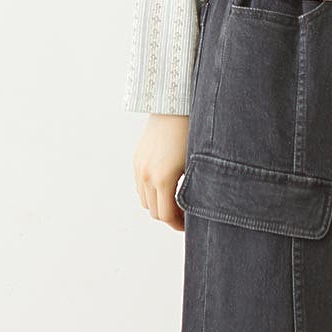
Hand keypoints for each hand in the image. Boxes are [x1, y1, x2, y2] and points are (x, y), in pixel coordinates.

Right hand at [134, 113, 191, 231]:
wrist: (175, 106)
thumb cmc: (192, 133)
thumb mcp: (195, 165)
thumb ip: (191, 190)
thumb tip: (195, 209)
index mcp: (163, 179)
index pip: (165, 216)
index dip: (177, 224)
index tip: (189, 224)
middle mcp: (147, 175)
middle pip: (154, 211)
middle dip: (169, 216)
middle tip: (185, 215)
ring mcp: (139, 166)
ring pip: (145, 200)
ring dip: (158, 204)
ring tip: (175, 200)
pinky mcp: (137, 159)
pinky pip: (140, 185)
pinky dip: (151, 192)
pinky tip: (166, 185)